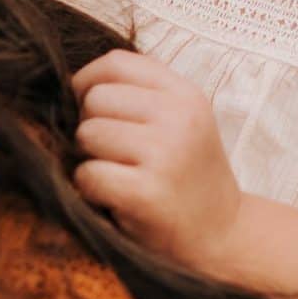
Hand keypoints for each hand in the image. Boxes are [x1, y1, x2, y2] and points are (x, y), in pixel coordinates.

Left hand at [68, 49, 242, 275]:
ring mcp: (165, 154)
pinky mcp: (147, 193)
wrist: (223, 236)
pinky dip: (91, 190)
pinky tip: (117, 199)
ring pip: (87, 134)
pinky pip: (88, 175)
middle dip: (91, 126)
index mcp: (186, 94)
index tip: (92, 108)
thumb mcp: (182, 121)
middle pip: (96, 98)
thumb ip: (141, 94)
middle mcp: (179, 117)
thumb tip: (74, 84)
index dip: (89, 81)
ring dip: (90, 160)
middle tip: (115, 154)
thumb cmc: (189, 175)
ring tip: (119, 176)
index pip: (116, 62)